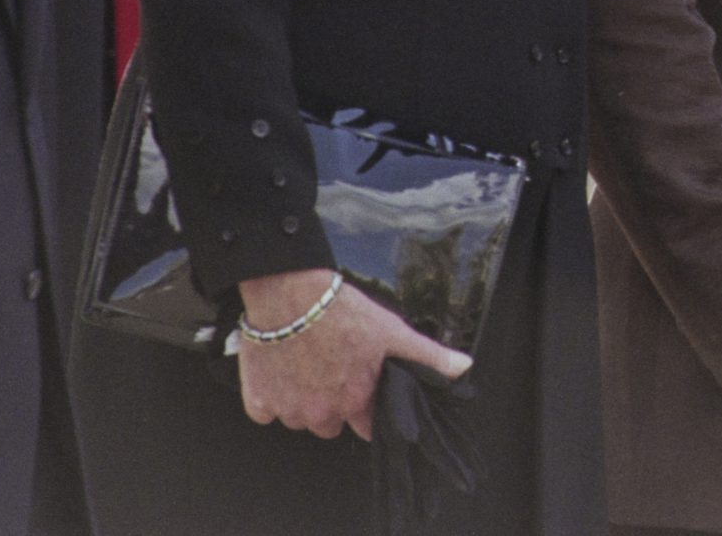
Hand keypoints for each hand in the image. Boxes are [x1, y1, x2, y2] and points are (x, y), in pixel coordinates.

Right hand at [237, 270, 471, 441]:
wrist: (291, 294)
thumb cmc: (343, 312)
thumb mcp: (393, 331)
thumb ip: (428, 356)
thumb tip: (463, 367)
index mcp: (355, 401)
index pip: (367, 428)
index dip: (367, 409)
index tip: (362, 391)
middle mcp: (321, 413)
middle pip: (331, 425)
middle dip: (334, 405)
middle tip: (333, 371)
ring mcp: (288, 409)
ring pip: (299, 419)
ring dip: (303, 401)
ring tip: (307, 365)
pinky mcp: (258, 400)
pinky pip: (264, 412)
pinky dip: (270, 397)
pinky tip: (280, 371)